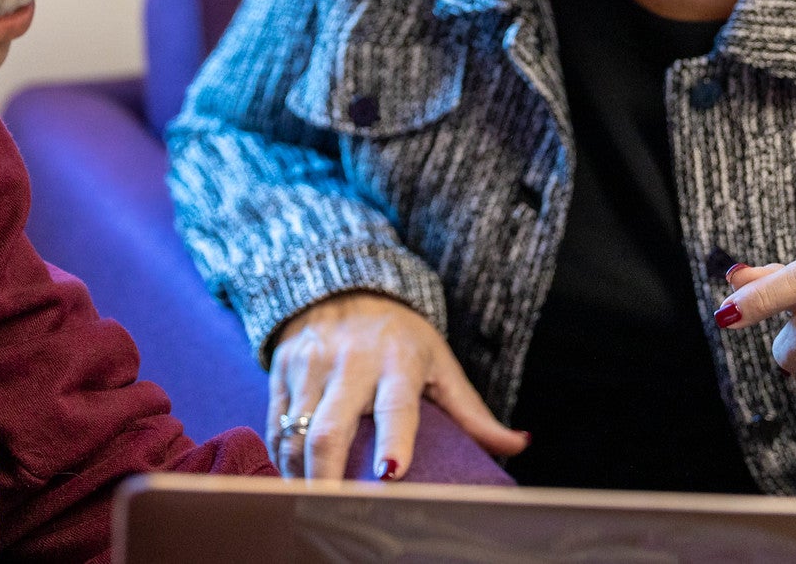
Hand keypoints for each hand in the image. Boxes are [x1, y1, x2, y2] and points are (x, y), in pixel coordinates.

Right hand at [267, 292, 528, 479]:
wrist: (343, 283)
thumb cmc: (400, 335)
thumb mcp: (439, 363)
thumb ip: (472, 411)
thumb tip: (519, 445)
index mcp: (397, 360)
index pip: (395, 406)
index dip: (394, 440)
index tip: (391, 474)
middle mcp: (350, 361)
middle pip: (329, 429)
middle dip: (327, 476)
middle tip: (332, 512)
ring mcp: (311, 364)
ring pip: (295, 431)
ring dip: (300, 475)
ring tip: (311, 505)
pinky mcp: (282, 369)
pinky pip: (276, 424)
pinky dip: (283, 459)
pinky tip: (294, 480)